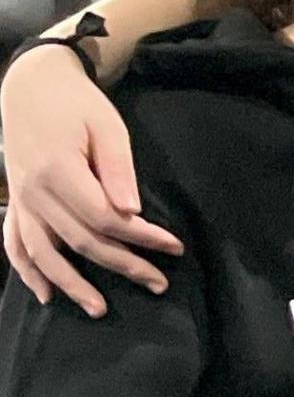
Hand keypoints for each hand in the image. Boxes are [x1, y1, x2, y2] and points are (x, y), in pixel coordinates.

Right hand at [4, 46, 180, 313]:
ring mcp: (20, 200)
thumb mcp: (107, 127)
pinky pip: (14, 243)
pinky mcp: (15, 202)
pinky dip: (27, 271)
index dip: (142, 238)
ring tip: (100, 309)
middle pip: (81, 241)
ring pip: (42, 253)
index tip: (174, 247)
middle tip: (159, 284)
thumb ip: (117, 171)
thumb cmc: (76, 105)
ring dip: (71, 284)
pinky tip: (45, 294)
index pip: (105, 219)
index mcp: (58, 172)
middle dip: (123, 265)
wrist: (31, 86)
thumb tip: (131, 212)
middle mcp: (34, 193)